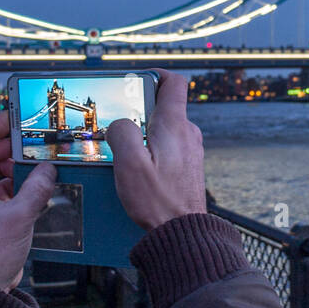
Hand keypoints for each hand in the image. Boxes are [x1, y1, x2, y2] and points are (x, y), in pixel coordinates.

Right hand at [106, 71, 205, 230]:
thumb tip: (120, 123)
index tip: (136, 81)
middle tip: (118, 124)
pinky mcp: (188, 165)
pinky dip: (151, 149)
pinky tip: (138, 167)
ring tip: (124, 151)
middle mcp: (187, 134)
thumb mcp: (129, 164)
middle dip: (139, 110)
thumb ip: (122, 133)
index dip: (155, 75)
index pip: (174, 83)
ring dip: (143, 133)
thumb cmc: (158, 201)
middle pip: (163, 106)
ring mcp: (190, 150)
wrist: (183, 232)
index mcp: (175, 126)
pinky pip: (167, 147)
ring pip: (163, 129)